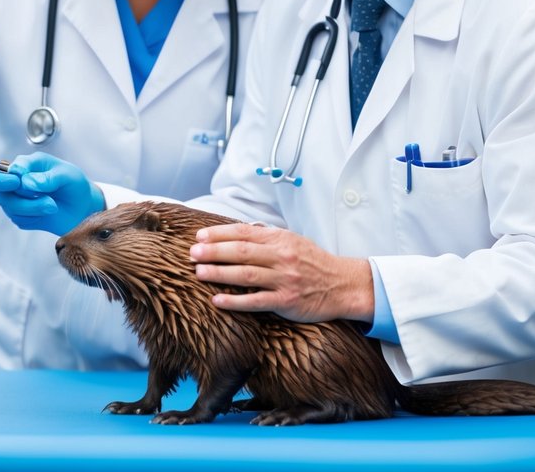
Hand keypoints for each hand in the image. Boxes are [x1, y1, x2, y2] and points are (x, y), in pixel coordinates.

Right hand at [0, 152, 104, 234]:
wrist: (82, 208)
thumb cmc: (74, 185)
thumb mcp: (67, 175)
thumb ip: (47, 177)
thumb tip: (26, 182)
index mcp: (25, 164)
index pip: (0, 166)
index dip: (4, 175)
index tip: (18, 180)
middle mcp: (15, 179)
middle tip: (16, 185)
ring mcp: (15, 198)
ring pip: (7, 203)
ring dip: (31, 206)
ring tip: (51, 205)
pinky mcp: (20, 216)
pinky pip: (17, 218)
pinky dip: (34, 216)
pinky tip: (48, 211)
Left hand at [188, 224, 373, 322]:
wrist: (342, 284)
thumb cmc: (312, 262)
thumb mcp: (292, 241)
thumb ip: (266, 237)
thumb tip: (235, 232)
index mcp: (280, 239)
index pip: (244, 232)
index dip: (219, 234)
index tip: (199, 237)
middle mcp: (281, 257)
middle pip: (241, 252)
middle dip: (213, 252)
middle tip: (191, 254)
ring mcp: (284, 279)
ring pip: (245, 275)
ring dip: (219, 273)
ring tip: (198, 273)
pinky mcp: (287, 301)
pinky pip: (256, 301)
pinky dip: (235, 301)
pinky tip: (217, 300)